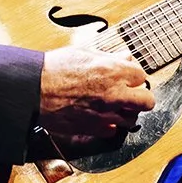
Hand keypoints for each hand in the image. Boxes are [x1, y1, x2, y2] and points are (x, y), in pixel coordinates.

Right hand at [38, 46, 154, 141]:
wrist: (34, 89)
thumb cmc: (55, 68)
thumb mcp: (84, 52)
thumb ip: (109, 57)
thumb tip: (125, 57)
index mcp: (114, 71)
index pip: (141, 75)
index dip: (133, 76)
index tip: (127, 77)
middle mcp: (116, 94)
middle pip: (147, 101)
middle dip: (141, 97)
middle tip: (130, 94)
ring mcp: (107, 113)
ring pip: (132, 119)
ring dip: (126, 112)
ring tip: (115, 106)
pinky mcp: (95, 128)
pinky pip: (113, 130)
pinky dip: (109, 125)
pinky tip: (101, 116)